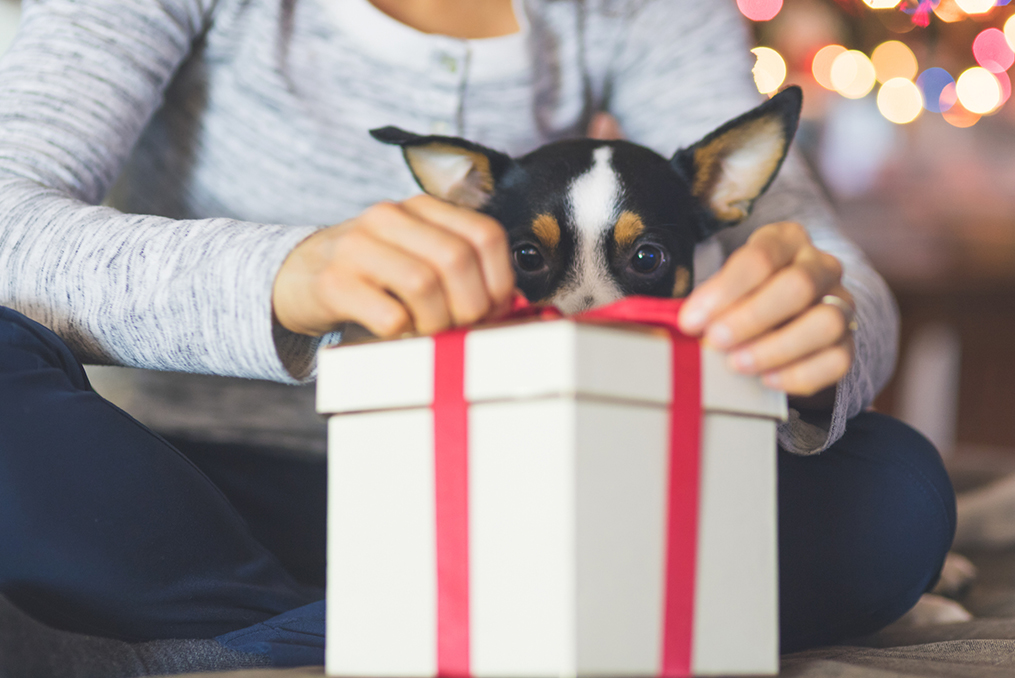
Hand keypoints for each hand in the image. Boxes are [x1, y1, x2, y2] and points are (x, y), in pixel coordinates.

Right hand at [272, 195, 515, 337]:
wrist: (297, 276)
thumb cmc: (373, 276)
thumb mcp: (416, 256)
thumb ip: (460, 270)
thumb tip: (512, 308)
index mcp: (421, 208)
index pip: (485, 235)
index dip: (500, 281)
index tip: (493, 311)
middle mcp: (389, 217)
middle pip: (456, 261)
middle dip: (470, 308)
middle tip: (460, 329)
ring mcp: (357, 247)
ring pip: (424, 285)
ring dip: (436, 323)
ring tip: (427, 332)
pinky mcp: (334, 283)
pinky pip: (389, 314)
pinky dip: (403, 333)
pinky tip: (396, 333)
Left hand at [677, 221, 854, 403]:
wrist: (782, 320)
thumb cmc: (741, 299)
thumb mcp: (723, 288)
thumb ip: (707, 302)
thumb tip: (681, 325)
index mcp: (786, 239)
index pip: (761, 257)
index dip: (724, 291)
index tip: (691, 321)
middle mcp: (820, 266)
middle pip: (798, 286)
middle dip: (752, 317)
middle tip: (715, 342)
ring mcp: (841, 303)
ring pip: (825, 323)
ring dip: (777, 347)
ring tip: (738, 364)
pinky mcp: (848, 342)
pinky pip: (837, 360)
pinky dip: (801, 374)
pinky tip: (768, 381)